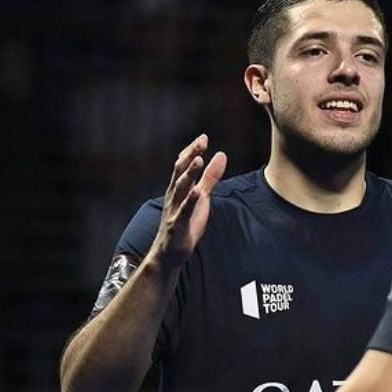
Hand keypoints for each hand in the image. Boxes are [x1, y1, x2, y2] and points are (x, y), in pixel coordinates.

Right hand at [149, 134, 227, 266]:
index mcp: (178, 188)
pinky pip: (184, 211)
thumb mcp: (202, 197)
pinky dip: (190, 201)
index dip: (192, 150)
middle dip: (191, 155)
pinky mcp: (178, 225)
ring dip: (189, 173)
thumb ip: (210, 177)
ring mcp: (174, 210)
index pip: (183, 164)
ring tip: (199, 160)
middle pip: (180, 171)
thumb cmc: (185, 223)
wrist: (169, 254)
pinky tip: (198, 192)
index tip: (204, 137)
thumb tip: (222, 155)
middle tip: (202, 142)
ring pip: (180, 188)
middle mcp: (173, 195)